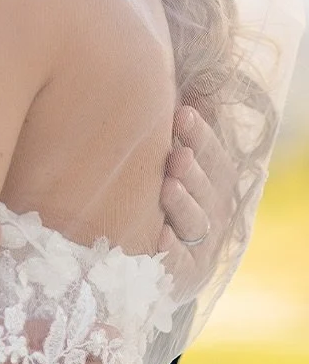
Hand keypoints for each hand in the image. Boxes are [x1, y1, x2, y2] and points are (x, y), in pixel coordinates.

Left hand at [159, 107, 242, 296]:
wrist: (150, 262)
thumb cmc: (154, 196)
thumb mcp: (167, 162)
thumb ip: (180, 131)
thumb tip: (189, 85)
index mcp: (213, 183)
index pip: (214, 155)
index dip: (201, 135)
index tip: (181, 113)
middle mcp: (212, 213)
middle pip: (208, 188)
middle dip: (193, 169)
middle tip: (177, 153)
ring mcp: (200, 247)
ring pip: (196, 223)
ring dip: (183, 204)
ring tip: (168, 186)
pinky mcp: (184, 278)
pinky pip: (178, 265)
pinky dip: (170, 251)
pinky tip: (160, 236)